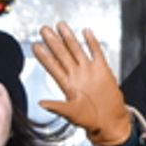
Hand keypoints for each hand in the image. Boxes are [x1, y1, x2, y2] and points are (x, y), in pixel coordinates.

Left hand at [32, 22, 132, 145]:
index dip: (44, 56)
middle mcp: (77, 75)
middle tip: (44, 29)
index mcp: (68, 84)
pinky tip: (86, 32)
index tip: (35, 46)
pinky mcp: (103, 69)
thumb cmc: (90, 119)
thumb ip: (57, 107)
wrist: (110, 120)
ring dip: (69, 38)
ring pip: (77, 50)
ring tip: (61, 26)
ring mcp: (89, 71)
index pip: (53, 66)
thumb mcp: (71, 114)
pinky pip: (96, 52)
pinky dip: (92, 42)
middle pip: (62, 54)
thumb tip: (41, 104)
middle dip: (53, 41)